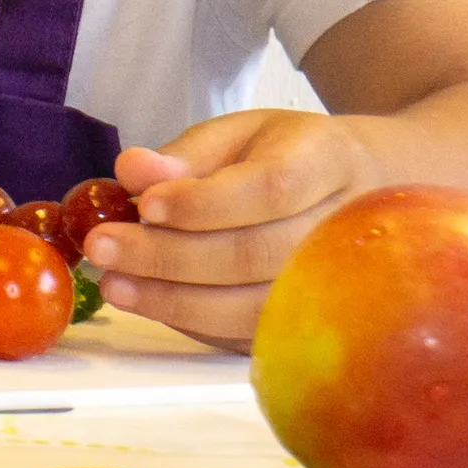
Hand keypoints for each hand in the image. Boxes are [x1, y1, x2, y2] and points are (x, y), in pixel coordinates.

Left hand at [82, 115, 382, 345]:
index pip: (270, 189)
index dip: (204, 204)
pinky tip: (149, 302)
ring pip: (254, 307)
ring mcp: (339, 287)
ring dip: (174, 300)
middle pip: (255, 255)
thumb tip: (134, 171)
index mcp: (328, 161)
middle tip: (103, 248)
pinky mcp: (315, 327)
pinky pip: (250, 335)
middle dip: (169, 256)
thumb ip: (188, 153)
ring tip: (115, 283)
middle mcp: (344, 229)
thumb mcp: (242, 132)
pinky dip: (192, 323)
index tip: (145, 205)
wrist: (365, 192)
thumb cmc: (289, 157)